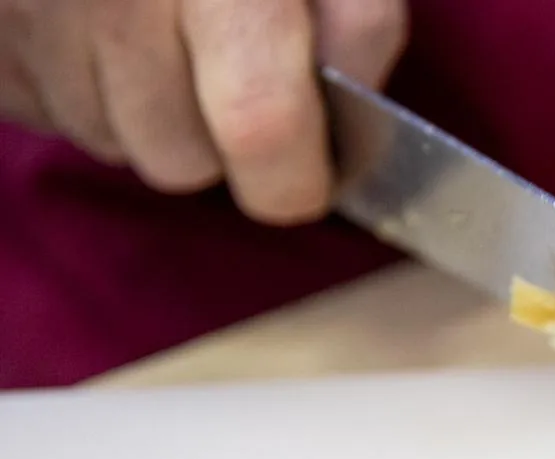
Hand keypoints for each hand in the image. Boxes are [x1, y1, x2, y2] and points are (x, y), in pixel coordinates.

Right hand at [0, 0, 407, 223]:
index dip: (292, 180)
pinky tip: (96, 28)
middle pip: (179, 158)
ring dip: (144, 115)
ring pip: (108, 140)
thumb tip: (352, 127)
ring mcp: (33, 9)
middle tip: (230, 80)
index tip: (307, 181)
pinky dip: (76, 86)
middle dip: (218, 146)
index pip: (261, 126)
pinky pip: (41, 108)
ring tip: (157, 35)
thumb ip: (357, 23)